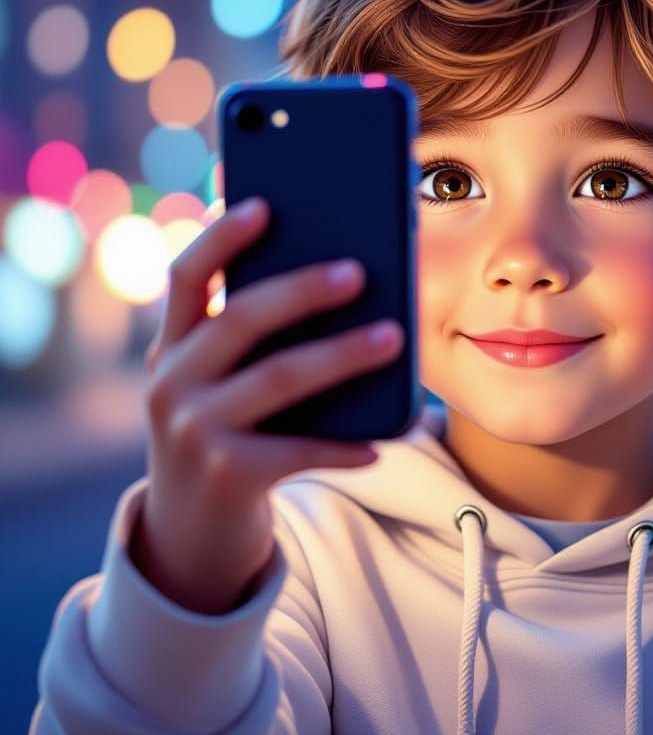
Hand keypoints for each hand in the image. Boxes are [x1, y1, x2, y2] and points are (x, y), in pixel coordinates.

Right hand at [131, 196, 403, 614]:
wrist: (192, 532)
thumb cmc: (228, 431)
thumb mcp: (221, 382)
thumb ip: (255, 339)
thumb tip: (347, 280)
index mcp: (173, 346)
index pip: (186, 276)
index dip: (221, 238)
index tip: (266, 206)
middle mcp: (171, 382)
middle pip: (240, 319)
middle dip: (301, 290)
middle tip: (359, 272)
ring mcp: (193, 431)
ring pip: (278, 379)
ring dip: (341, 355)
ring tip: (395, 338)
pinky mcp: (225, 477)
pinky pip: (300, 451)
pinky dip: (346, 445)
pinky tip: (383, 439)